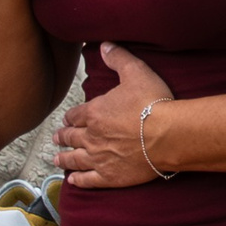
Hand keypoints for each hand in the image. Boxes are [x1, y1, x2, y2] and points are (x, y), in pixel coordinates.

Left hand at [54, 42, 175, 188]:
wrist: (168, 134)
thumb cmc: (153, 103)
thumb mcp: (136, 72)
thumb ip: (119, 58)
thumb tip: (104, 45)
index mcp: (94, 113)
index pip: (75, 115)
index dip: (70, 117)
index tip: (67, 119)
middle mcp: (91, 137)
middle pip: (71, 137)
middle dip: (63, 137)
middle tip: (57, 138)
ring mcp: (99, 158)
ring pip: (74, 159)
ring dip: (64, 158)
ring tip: (57, 159)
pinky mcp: (110, 176)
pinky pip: (88, 180)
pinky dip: (78, 180)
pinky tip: (73, 180)